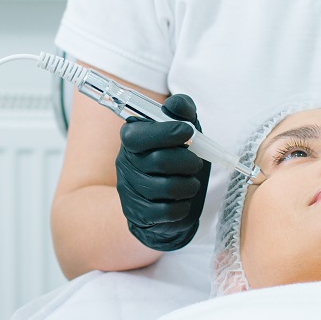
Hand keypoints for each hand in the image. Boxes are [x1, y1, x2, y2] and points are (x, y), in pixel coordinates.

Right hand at [115, 94, 210, 251]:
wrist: (168, 200)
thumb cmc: (177, 159)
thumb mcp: (184, 130)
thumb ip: (182, 110)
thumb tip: (176, 105)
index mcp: (131, 138)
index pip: (138, 136)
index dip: (166, 132)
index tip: (188, 131)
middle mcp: (125, 163)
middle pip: (159, 161)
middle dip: (187, 161)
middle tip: (195, 163)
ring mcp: (129, 190)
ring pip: (167, 187)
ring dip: (188, 185)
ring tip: (190, 182)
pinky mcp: (138, 214)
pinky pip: (167, 211)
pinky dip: (183, 206)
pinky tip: (182, 201)